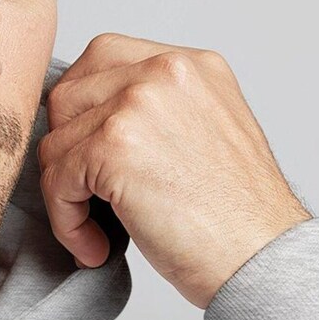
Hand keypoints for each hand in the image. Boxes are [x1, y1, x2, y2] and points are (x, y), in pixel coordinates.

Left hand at [38, 32, 312, 309]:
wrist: (263, 260)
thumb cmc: (237, 219)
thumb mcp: (208, 135)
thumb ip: (157, 113)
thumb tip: (90, 124)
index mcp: (191, 64)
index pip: (102, 59)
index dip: (83, 114)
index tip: (88, 159)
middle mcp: (165, 71)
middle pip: (68, 96)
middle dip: (66, 152)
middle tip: (87, 199)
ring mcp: (136, 104)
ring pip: (55, 142)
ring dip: (65, 194)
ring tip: (96, 232)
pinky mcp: (113, 146)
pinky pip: (56, 180)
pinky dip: (66, 222)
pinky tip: (96, 247)